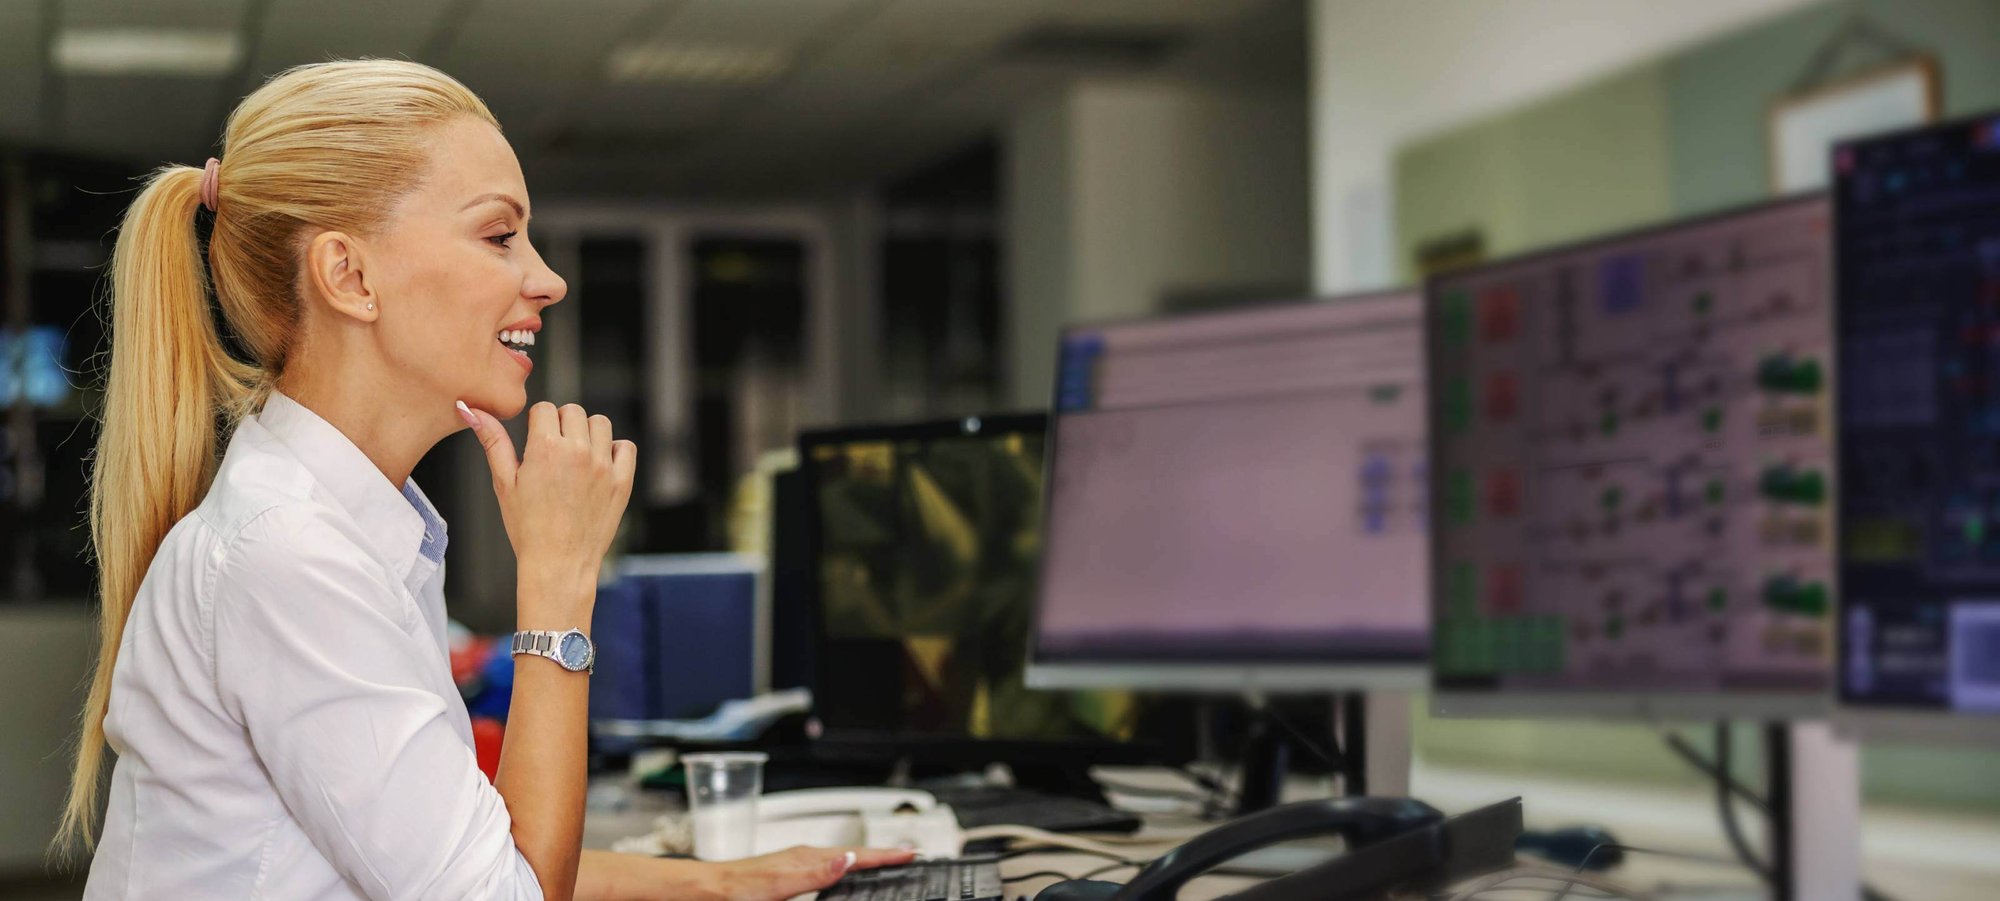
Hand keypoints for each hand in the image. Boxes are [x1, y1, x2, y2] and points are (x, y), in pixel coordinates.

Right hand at [460, 400, 635, 603]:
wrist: (559, 564)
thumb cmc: (527, 528)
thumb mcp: (504, 483)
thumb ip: (492, 441)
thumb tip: (470, 409)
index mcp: (545, 448)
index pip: (545, 408)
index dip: (538, 422)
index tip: (536, 441)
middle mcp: (577, 451)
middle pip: (573, 411)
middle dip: (562, 424)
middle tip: (554, 451)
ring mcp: (603, 465)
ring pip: (600, 423)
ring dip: (588, 433)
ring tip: (576, 457)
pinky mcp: (622, 481)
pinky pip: (625, 446)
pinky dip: (614, 450)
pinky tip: (599, 466)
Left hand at [712, 847, 919, 900]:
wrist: (706, 890)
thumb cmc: (736, 889)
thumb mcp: (780, 885)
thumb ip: (816, 873)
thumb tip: (849, 860)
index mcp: (807, 858)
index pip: (856, 855)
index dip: (885, 855)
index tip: (911, 853)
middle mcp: (804, 857)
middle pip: (853, 854)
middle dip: (881, 854)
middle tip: (906, 855)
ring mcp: (796, 864)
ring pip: (840, 860)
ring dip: (864, 860)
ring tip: (882, 862)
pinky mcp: (787, 874)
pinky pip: (825, 868)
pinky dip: (843, 869)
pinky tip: (840, 876)